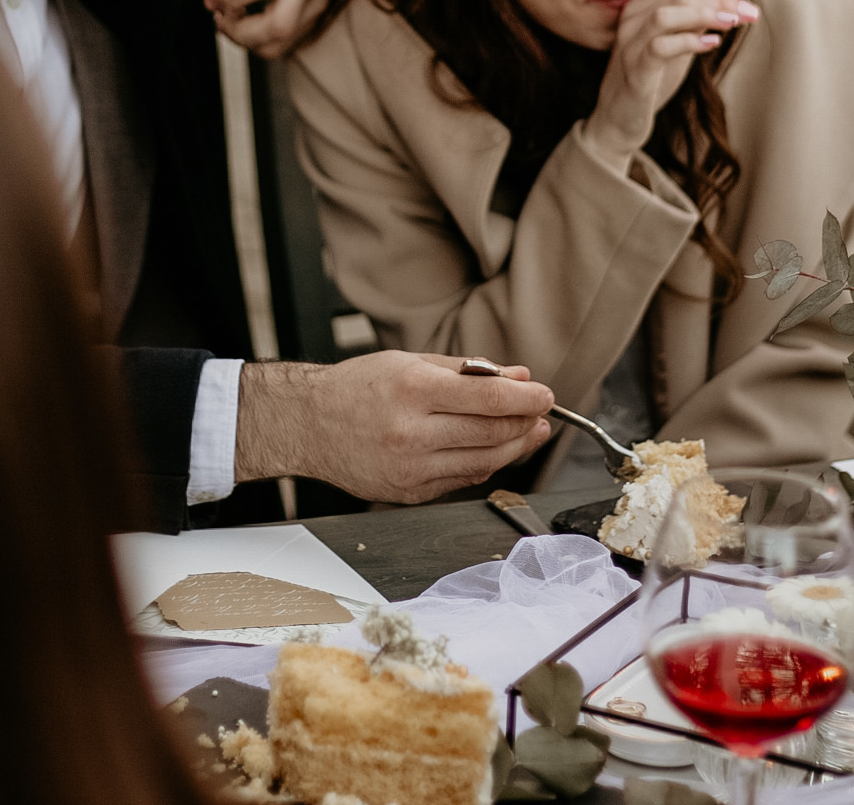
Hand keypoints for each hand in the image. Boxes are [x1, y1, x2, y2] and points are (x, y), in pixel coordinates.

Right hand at [232, 352, 553, 501]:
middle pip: (492, 433)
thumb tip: (518, 377)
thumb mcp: (411, 361)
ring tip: (526, 432)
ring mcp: (410, 468)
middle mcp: (412, 432)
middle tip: (541, 413)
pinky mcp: (408, 493)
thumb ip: (468, 371)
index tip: (545, 396)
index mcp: (414, 390)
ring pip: (483, 463)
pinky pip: (461, 480)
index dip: (527, 398)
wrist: (307, 424)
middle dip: (525, 423)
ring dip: (513, 448)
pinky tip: (492, 450)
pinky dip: (484, 465)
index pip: (489, 398)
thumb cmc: (357, 387)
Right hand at [585, 0, 757, 168]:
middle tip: (751, 14)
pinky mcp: (633, 72)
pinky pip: (659, 48)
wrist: (618, 121)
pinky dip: (689, 42)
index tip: (750, 8)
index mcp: (641, 8)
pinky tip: (711, 45)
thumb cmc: (650, 79)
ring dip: (705, 15)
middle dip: (720, 2)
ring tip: (733, 24)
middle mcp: (631, 21)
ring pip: (665, 16)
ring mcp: (629, 45)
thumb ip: (703, 13)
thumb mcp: (680, 42)